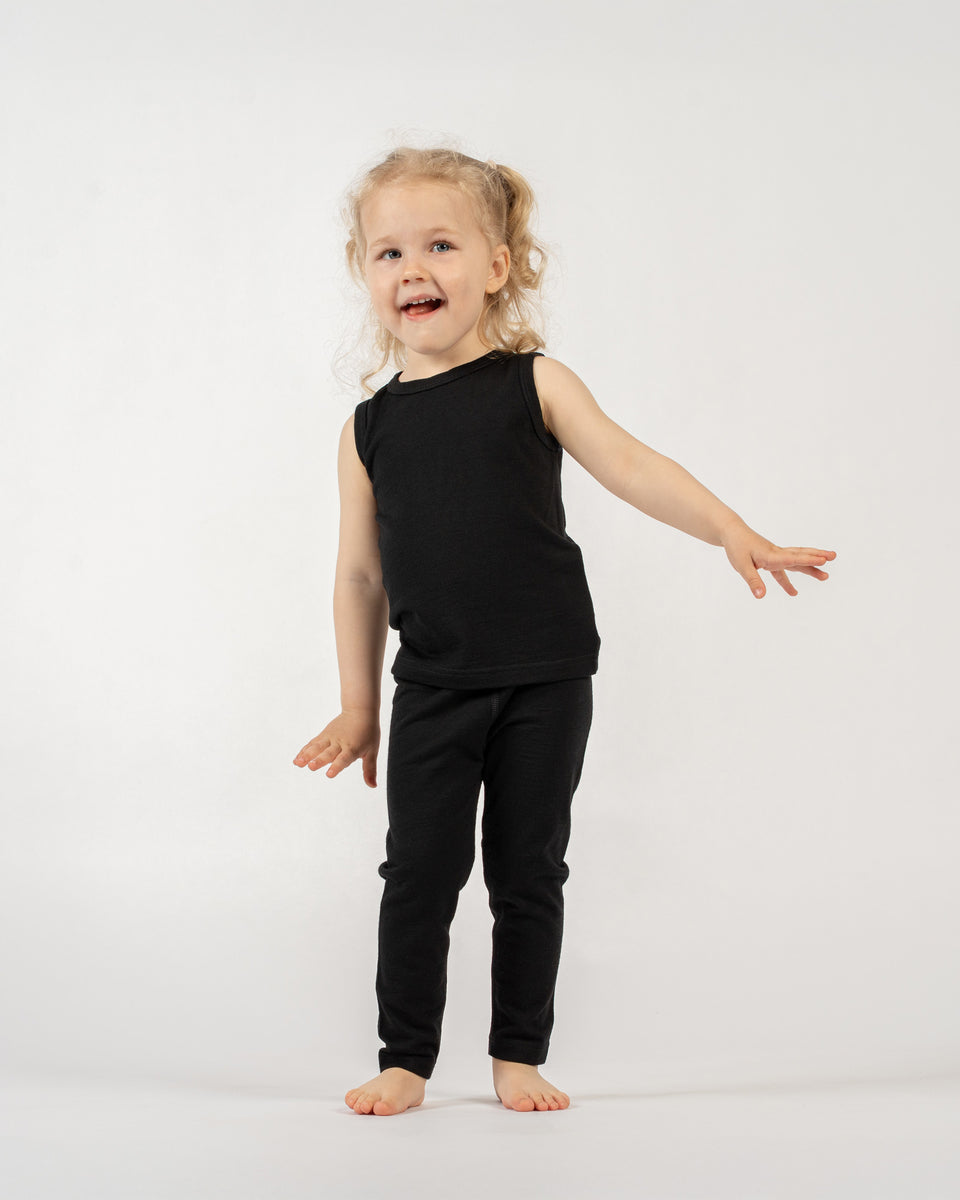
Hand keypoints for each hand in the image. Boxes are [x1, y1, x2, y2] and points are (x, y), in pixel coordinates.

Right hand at [292, 709, 380, 786]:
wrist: (360, 711)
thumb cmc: (368, 732)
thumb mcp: (372, 751)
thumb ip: (370, 770)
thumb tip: (373, 786)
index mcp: (352, 748)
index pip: (344, 759)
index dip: (337, 766)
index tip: (329, 774)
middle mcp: (340, 743)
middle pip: (328, 753)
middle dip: (319, 760)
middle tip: (310, 766)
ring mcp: (330, 738)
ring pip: (317, 747)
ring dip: (307, 755)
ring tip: (298, 763)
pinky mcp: (324, 734)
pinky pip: (313, 743)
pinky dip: (305, 750)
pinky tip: (297, 759)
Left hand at [720, 521, 835, 597]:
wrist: (731, 532)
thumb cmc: (736, 547)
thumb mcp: (741, 566)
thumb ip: (753, 581)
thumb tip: (761, 596)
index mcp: (771, 555)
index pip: (792, 558)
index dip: (808, 559)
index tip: (824, 560)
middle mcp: (777, 554)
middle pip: (800, 556)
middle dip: (817, 558)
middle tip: (833, 557)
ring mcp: (775, 556)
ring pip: (796, 562)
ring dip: (810, 567)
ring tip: (825, 576)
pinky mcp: (771, 559)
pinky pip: (784, 570)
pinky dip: (788, 580)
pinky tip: (793, 592)